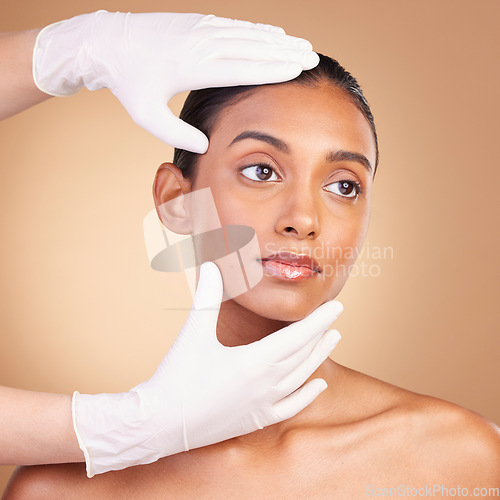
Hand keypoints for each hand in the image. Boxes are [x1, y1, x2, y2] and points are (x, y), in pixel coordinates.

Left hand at [33, 11, 318, 152]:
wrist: (107, 42)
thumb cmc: (128, 83)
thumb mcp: (147, 116)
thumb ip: (177, 134)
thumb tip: (206, 145)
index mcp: (193, 67)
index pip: (242, 67)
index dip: (272, 67)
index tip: (297, 69)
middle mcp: (201, 44)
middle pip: (252, 47)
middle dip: (284, 51)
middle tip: (312, 57)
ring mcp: (199, 29)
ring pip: (247, 33)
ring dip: (277, 39)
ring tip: (301, 45)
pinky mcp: (196, 22)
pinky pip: (234, 26)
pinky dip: (257, 30)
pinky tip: (272, 32)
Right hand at [73, 261, 341, 476]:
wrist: (161, 423)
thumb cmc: (177, 376)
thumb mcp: (194, 332)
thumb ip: (206, 296)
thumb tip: (210, 264)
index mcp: (254, 361)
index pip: (298, 336)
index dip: (319, 320)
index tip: (337, 307)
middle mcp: (266, 384)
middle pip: (303, 354)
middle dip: (321, 334)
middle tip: (335, 318)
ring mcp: (263, 405)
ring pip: (302, 377)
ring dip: (318, 357)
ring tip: (332, 340)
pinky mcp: (256, 419)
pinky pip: (291, 406)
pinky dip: (308, 394)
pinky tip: (319, 385)